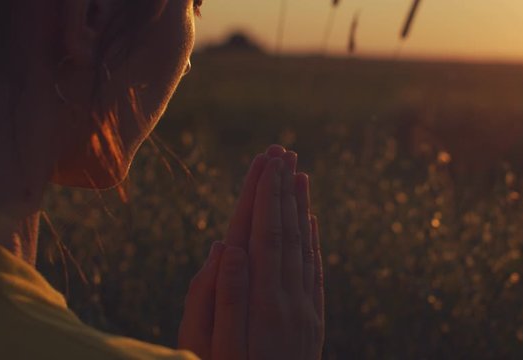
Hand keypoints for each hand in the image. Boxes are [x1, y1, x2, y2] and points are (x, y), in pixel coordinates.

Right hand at [178, 145, 324, 359]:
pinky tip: (309, 221)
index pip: (262, 233)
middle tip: (282, 150)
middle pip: (286, 231)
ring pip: (303, 245)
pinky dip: (311, 240)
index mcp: (261, 299)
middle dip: (281, 189)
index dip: (263, 195)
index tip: (265, 160)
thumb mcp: (209, 347)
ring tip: (298, 173)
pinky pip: (314, 269)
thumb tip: (224, 245)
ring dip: (300, 207)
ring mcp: (305, 308)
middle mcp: (288, 297)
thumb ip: (217, 296)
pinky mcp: (311, 318)